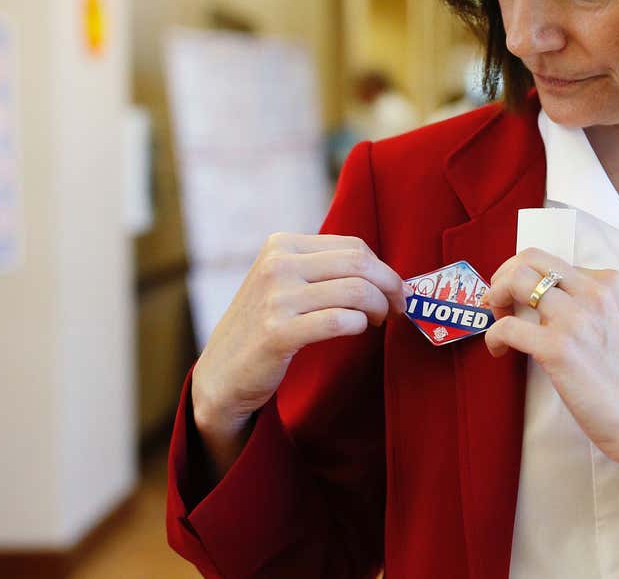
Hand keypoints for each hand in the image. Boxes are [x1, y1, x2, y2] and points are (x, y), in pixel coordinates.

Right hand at [191, 234, 404, 471]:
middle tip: (397, 308)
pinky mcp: (277, 332)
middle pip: (359, 264)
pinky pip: (339, 321)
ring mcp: (275, 298)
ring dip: (377, 309)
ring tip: (376, 321)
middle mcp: (277, 265)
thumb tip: (383, 271)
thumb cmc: (264, 325)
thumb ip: (322, 267)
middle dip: (390, 287)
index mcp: (281, 245)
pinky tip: (357, 330)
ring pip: (355, 291)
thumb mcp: (283, 281)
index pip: (353, 246)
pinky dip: (358, 325)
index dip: (383, 269)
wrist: (221, 373)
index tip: (394, 290)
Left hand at [483, 248, 618, 491]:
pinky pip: (507, 326)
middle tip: (498, 303)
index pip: (551, 261)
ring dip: (495, 300)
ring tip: (498, 324)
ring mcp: (576, 319)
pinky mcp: (558, 348)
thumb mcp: (618, 322)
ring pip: (515, 282)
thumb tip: (544, 300)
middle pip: (529, 260)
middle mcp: (594, 293)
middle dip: (503, 277)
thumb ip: (588, 303)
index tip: (515, 295)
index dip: (524, 275)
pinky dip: (494, 336)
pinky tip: (500, 350)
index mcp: (610, 283)